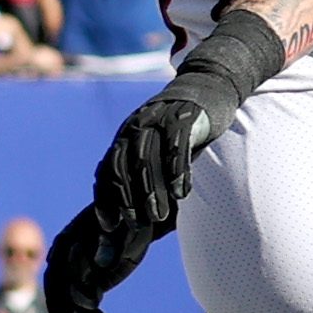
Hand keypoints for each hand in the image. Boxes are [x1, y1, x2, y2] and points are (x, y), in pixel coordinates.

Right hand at [43, 201, 152, 312]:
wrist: (135, 222)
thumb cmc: (130, 220)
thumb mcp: (124, 227)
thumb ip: (111, 241)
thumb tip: (99, 262)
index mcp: (66, 245)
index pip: (59, 276)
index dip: (74, 292)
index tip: (95, 304)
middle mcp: (62, 263)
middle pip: (57, 298)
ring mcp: (71, 277)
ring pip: (64, 310)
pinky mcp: (85, 287)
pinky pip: (76, 311)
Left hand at [90, 74, 236, 239]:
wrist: (207, 86)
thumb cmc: (178, 128)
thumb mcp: (155, 147)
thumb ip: (144, 174)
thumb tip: (137, 215)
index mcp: (124, 139)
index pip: (107, 172)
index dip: (105, 199)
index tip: (108, 226)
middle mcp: (134, 129)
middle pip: (121, 167)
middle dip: (126, 198)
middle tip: (135, 226)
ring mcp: (157, 121)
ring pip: (145, 159)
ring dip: (150, 190)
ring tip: (158, 216)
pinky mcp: (182, 116)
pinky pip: (176, 145)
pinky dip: (176, 170)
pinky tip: (181, 193)